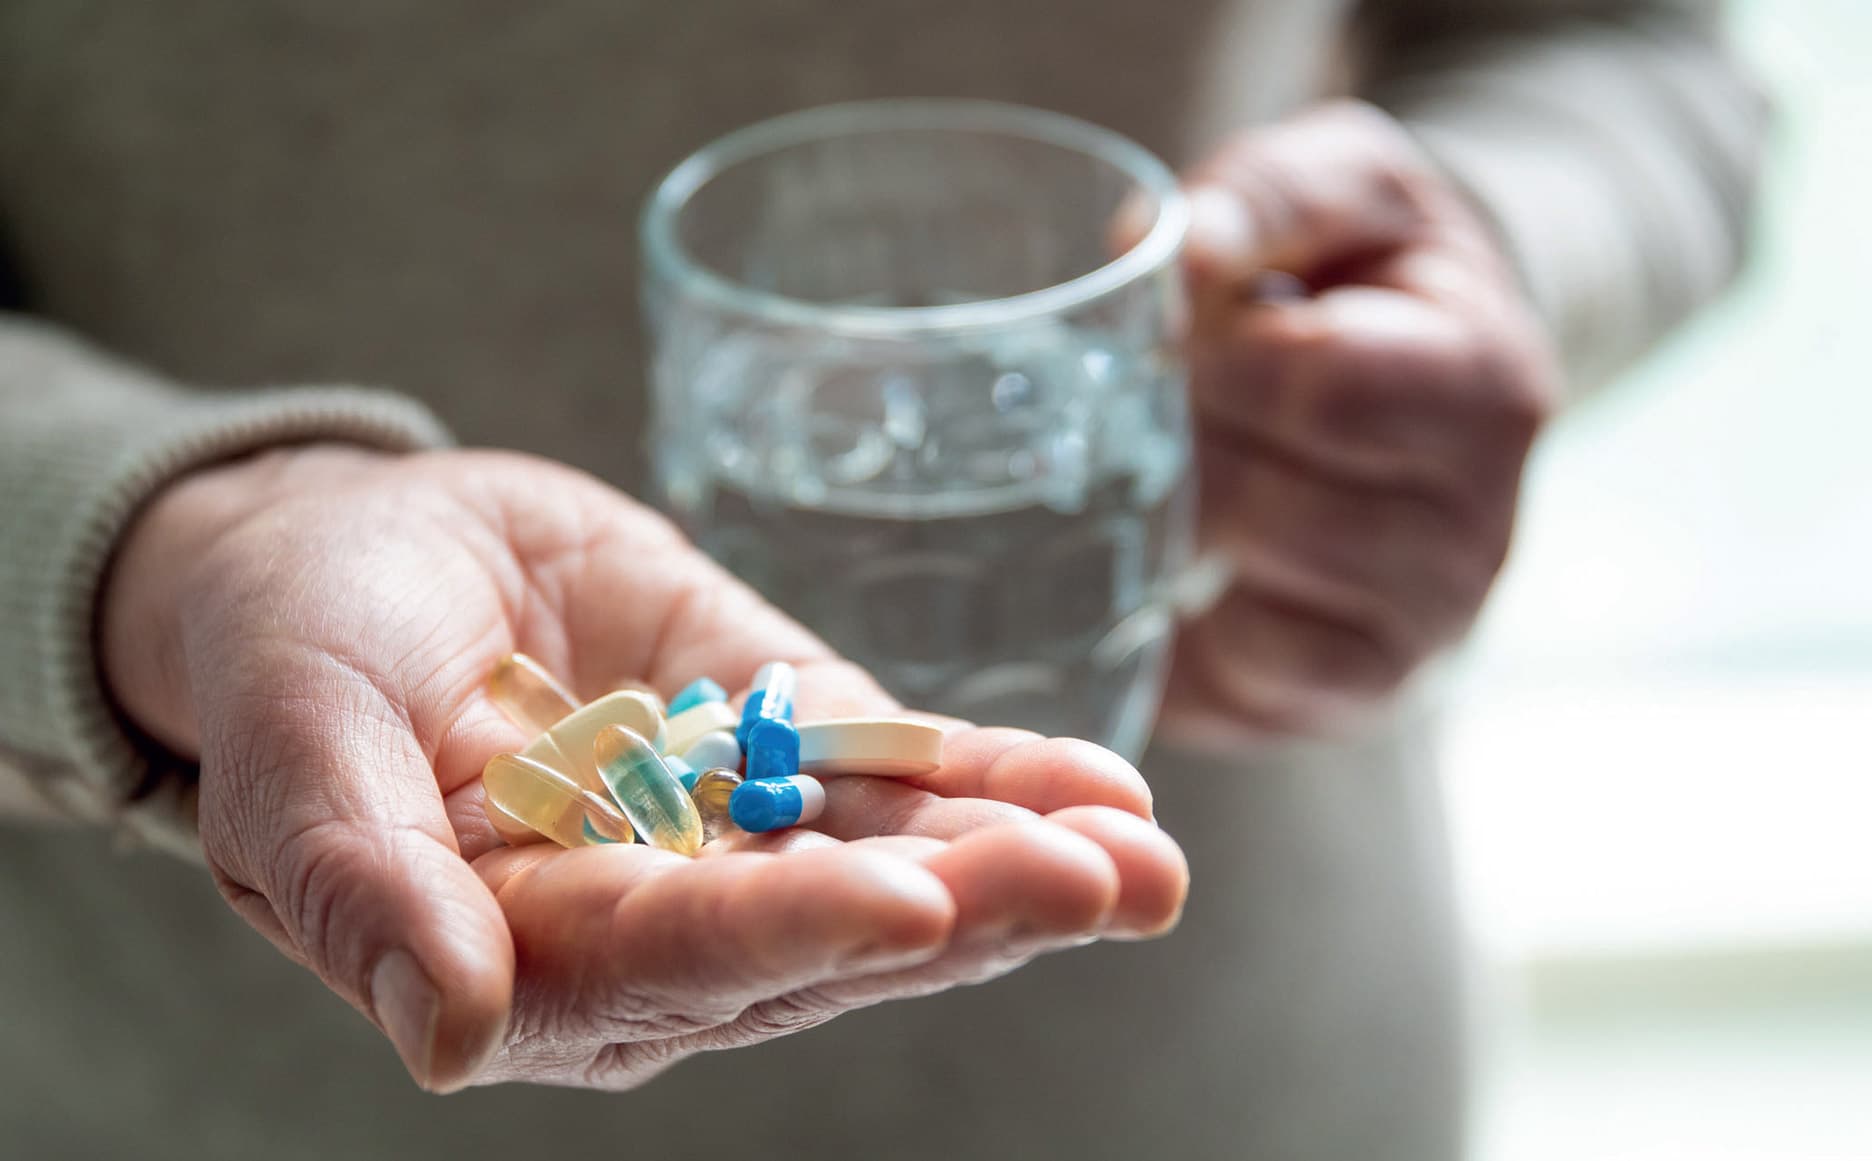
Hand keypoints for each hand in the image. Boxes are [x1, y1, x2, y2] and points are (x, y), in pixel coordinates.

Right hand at [101, 446, 1186, 1090]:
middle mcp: (662, 920)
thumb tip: (445, 1039)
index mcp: (537, 957)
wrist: (358, 557)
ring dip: (1021, 857)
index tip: (916, 906)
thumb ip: (365, 896)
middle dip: (967, 909)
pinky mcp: (782, 739)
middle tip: (1100, 881)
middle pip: (827, 933)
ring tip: (1141, 848)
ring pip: (893, 861)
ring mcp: (736, 831)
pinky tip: (1101, 784)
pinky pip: (901, 772)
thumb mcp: (294, 765)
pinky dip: (997, 777)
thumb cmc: (291, 665)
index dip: (797, 931)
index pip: (683, 959)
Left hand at [1143, 101, 1560, 742]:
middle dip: (1185, 459)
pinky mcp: (1367, 690)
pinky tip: (1176, 575)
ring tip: (1159, 483)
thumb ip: (1270, 197)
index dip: (1217, 362)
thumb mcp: (1340, 188)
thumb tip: (1185, 253)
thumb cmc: (1363, 274)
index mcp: (1486, 380)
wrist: (1423, 373)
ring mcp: (1432, 621)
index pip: (1325, 388)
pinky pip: (1262, 693)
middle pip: (1285, 512)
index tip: (1170, 336)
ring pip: (1273, 621)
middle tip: (1134, 418)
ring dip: (1184, 550)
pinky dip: (1195, 645)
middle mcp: (1484, 522)